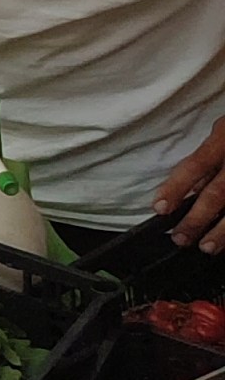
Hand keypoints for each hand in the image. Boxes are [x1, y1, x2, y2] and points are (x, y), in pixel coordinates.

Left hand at [156, 115, 224, 253]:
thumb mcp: (224, 132)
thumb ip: (209, 158)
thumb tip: (189, 189)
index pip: (196, 165)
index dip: (176, 187)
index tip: (159, 208)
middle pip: (219, 192)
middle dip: (197, 218)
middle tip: (180, 238)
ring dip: (223, 232)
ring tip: (207, 247)